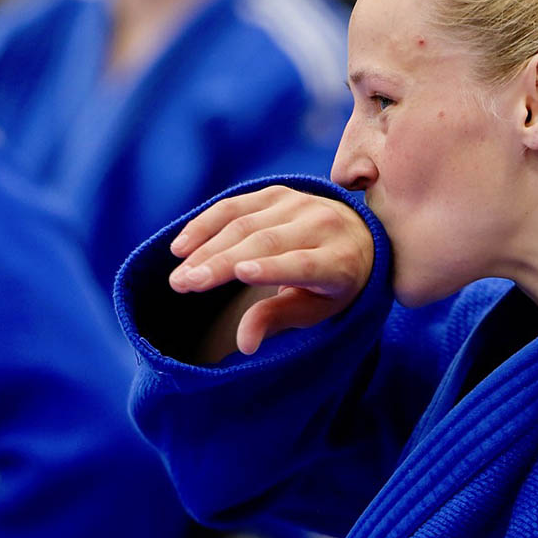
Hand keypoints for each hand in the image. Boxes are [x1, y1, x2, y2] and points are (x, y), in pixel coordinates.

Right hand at [168, 186, 374, 354]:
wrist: (358, 235)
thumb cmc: (332, 284)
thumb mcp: (317, 309)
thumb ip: (279, 319)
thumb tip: (244, 344)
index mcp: (340, 260)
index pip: (304, 263)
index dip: (273, 268)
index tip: (240, 273)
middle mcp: (323, 225)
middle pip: (266, 243)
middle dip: (220, 263)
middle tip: (183, 284)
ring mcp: (299, 203)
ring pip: (244, 223)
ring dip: (205, 247)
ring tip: (179, 275)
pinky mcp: (277, 192)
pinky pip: (235, 206)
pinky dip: (205, 224)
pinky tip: (182, 246)